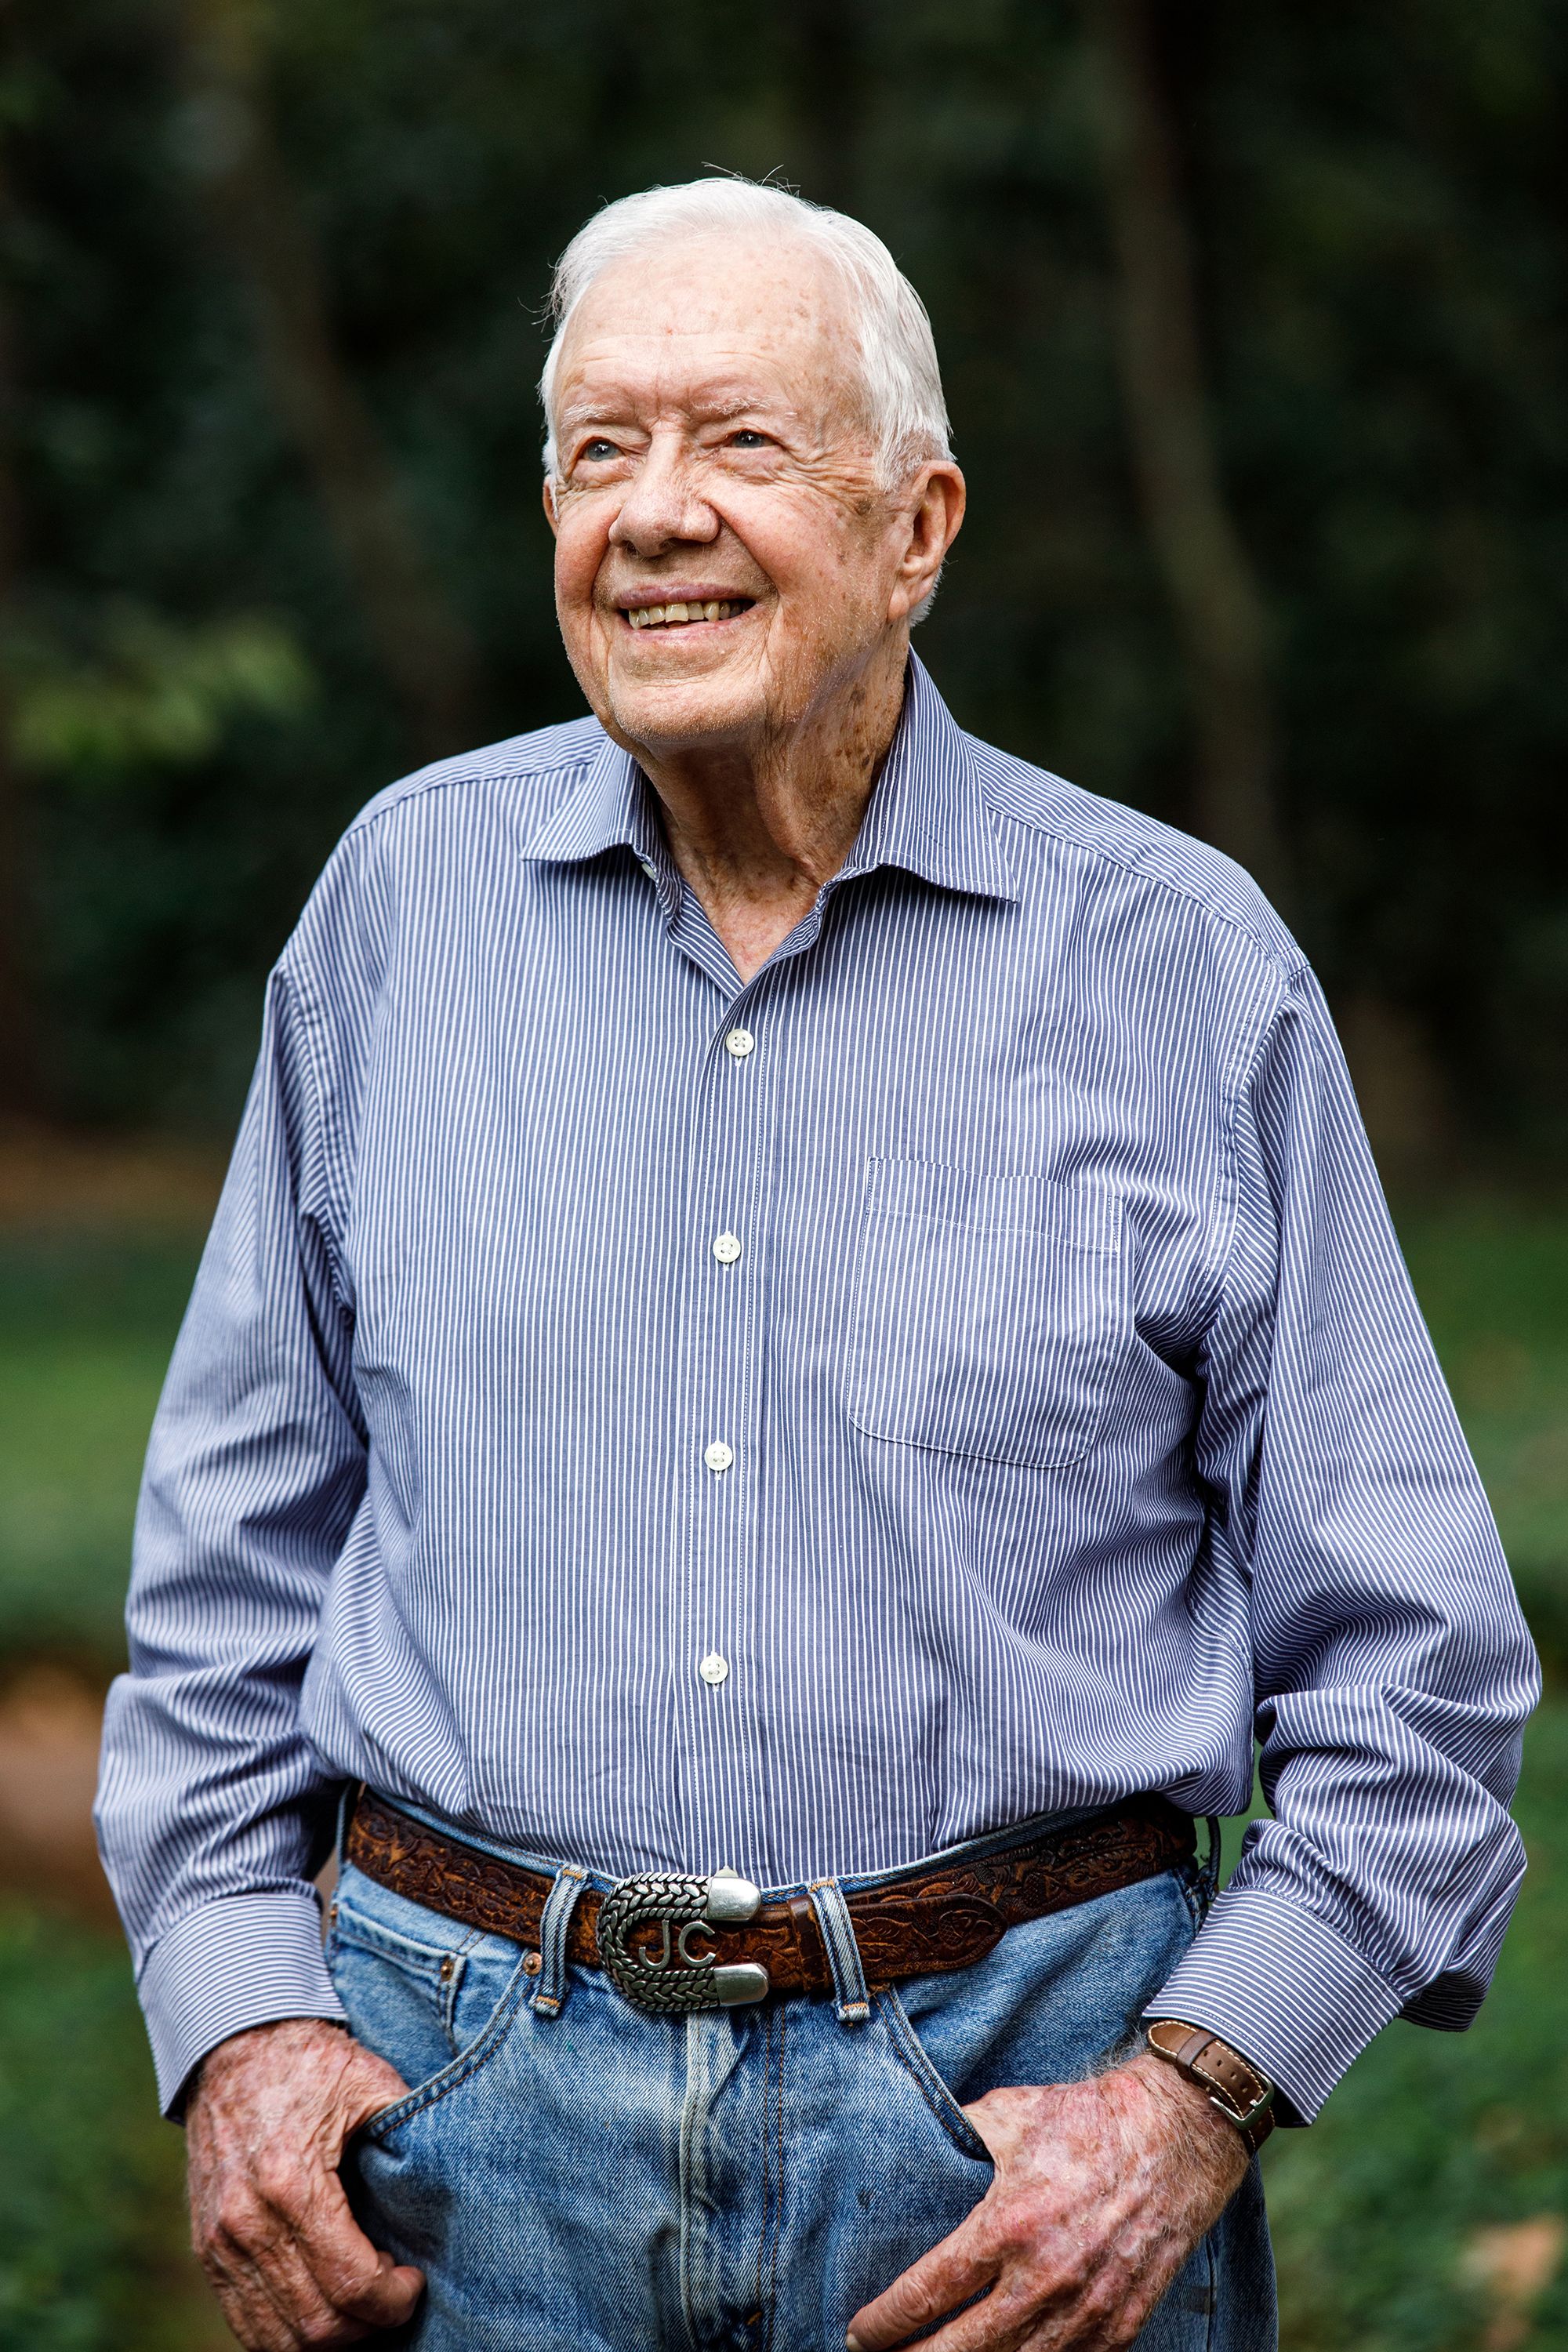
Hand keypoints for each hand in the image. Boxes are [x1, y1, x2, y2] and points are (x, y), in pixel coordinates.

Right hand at [186, 2016, 425, 2348]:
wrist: (233, 2044)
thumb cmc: (310, 2062)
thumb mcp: (370, 2080)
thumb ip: (409, 2126)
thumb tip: (453, 2170)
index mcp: (292, 2185)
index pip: (350, 2284)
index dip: (393, 2300)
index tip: (413, 2282)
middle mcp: (247, 2223)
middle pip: (315, 2325)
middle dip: (366, 2325)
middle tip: (392, 2294)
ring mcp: (220, 2242)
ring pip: (275, 2339)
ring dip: (328, 2336)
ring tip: (359, 2303)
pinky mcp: (205, 2250)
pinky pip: (243, 2322)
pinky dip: (285, 2332)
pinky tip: (321, 2303)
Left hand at [846, 2052, 1248, 2350]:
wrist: (1177, 2136)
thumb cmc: (1088, 2119)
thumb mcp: (1010, 2113)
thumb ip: (960, 2139)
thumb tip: (915, 2151)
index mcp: (1009, 2224)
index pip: (928, 2293)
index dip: (885, 2324)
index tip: (860, 2334)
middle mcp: (1044, 2279)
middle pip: (960, 2350)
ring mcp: (1085, 2312)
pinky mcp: (1120, 2328)